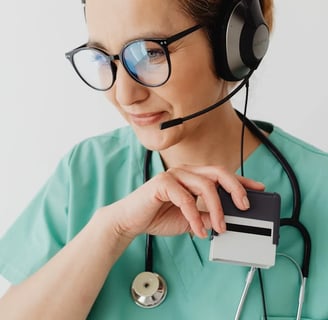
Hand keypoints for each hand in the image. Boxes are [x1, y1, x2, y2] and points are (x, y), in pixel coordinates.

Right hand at [107, 165, 264, 238]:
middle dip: (235, 188)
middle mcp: (186, 172)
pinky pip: (185, 198)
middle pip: (218, 172)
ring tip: (220, 227)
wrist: (132, 221)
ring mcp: (174, 175)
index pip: (222, 175)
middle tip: (245, 206)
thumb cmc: (159, 216)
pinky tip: (198, 230)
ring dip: (216, 208)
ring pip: (204, 185)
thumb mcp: (191, 220)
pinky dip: (194, 216)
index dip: (242, 181)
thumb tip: (227, 221)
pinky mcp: (162, 183)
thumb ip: (207, 217)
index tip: (259, 189)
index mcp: (194, 177)